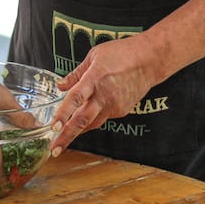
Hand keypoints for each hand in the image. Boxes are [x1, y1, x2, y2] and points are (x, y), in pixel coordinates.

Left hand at [50, 34, 159, 156]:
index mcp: (94, 78)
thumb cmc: (123, 53)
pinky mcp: (121, 111)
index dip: (64, 114)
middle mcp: (104, 95)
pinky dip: (92, 118)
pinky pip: (102, 118)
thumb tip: (61, 86)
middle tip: (55, 150)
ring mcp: (114, 105)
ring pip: (92, 123)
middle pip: (83, 120)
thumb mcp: (94, 56)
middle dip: (67, 136)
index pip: (76, 99)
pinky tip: (88, 114)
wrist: (151, 61)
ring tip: (63, 140)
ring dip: (77, 132)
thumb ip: (76, 74)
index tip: (54, 127)